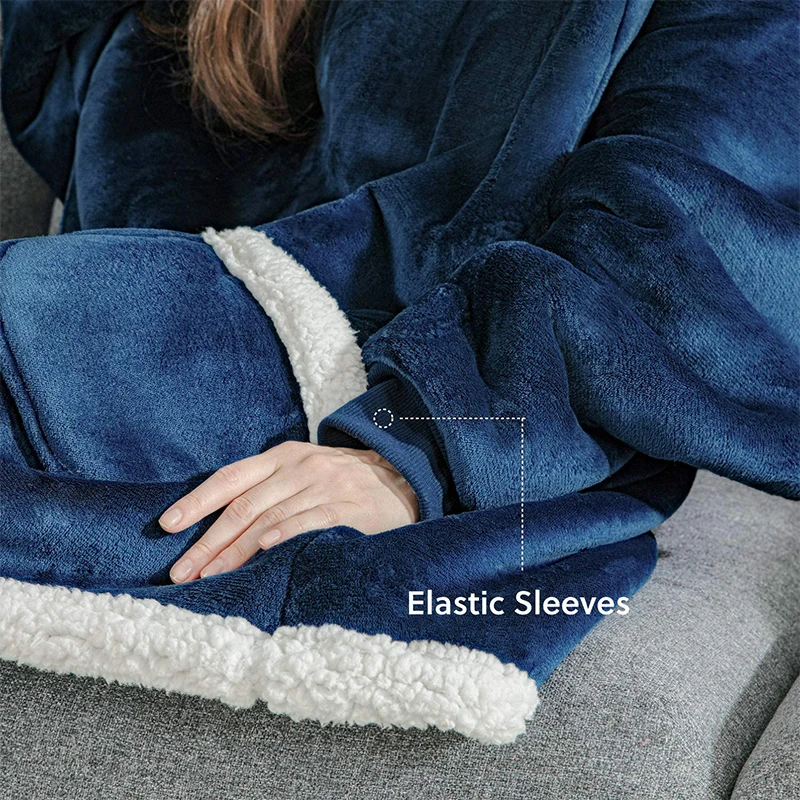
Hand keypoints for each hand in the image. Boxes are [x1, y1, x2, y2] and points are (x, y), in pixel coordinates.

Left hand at [160, 441, 418, 582]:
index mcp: (282, 456)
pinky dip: (282, 537)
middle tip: (181, 572)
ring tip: (209, 578)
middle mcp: (299, 468)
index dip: (197, 502)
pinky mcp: (346, 507)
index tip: (168, 526)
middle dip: (207, 542)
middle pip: (242, 506)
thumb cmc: (340, 481)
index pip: (230, 478)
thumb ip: (266, 487)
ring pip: (268, 519)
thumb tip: (218, 524)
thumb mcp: (302, 470)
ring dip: (234, 552)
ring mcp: (323, 486)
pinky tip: (262, 554)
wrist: (400, 477)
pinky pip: (307, 522)